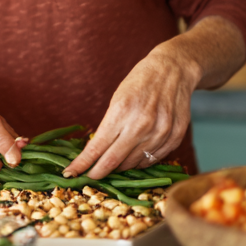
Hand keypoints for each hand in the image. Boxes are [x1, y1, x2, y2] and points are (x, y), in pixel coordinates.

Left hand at [63, 41, 201, 179]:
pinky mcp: (175, 136)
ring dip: (120, 166)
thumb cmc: (139, 82)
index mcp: (122, 111)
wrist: (173, 69)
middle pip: (114, 161)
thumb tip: (97, 151)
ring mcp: (160, 132)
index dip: (83, 164)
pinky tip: (133, 158)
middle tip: (90, 176)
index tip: (70, 172)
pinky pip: (153, 159)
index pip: (97, 147)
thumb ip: (109, 125)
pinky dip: (140, 162)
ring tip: (113, 163)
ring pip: (134, 163)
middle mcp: (142, 124)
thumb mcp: (117, 98)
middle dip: (98, 172)